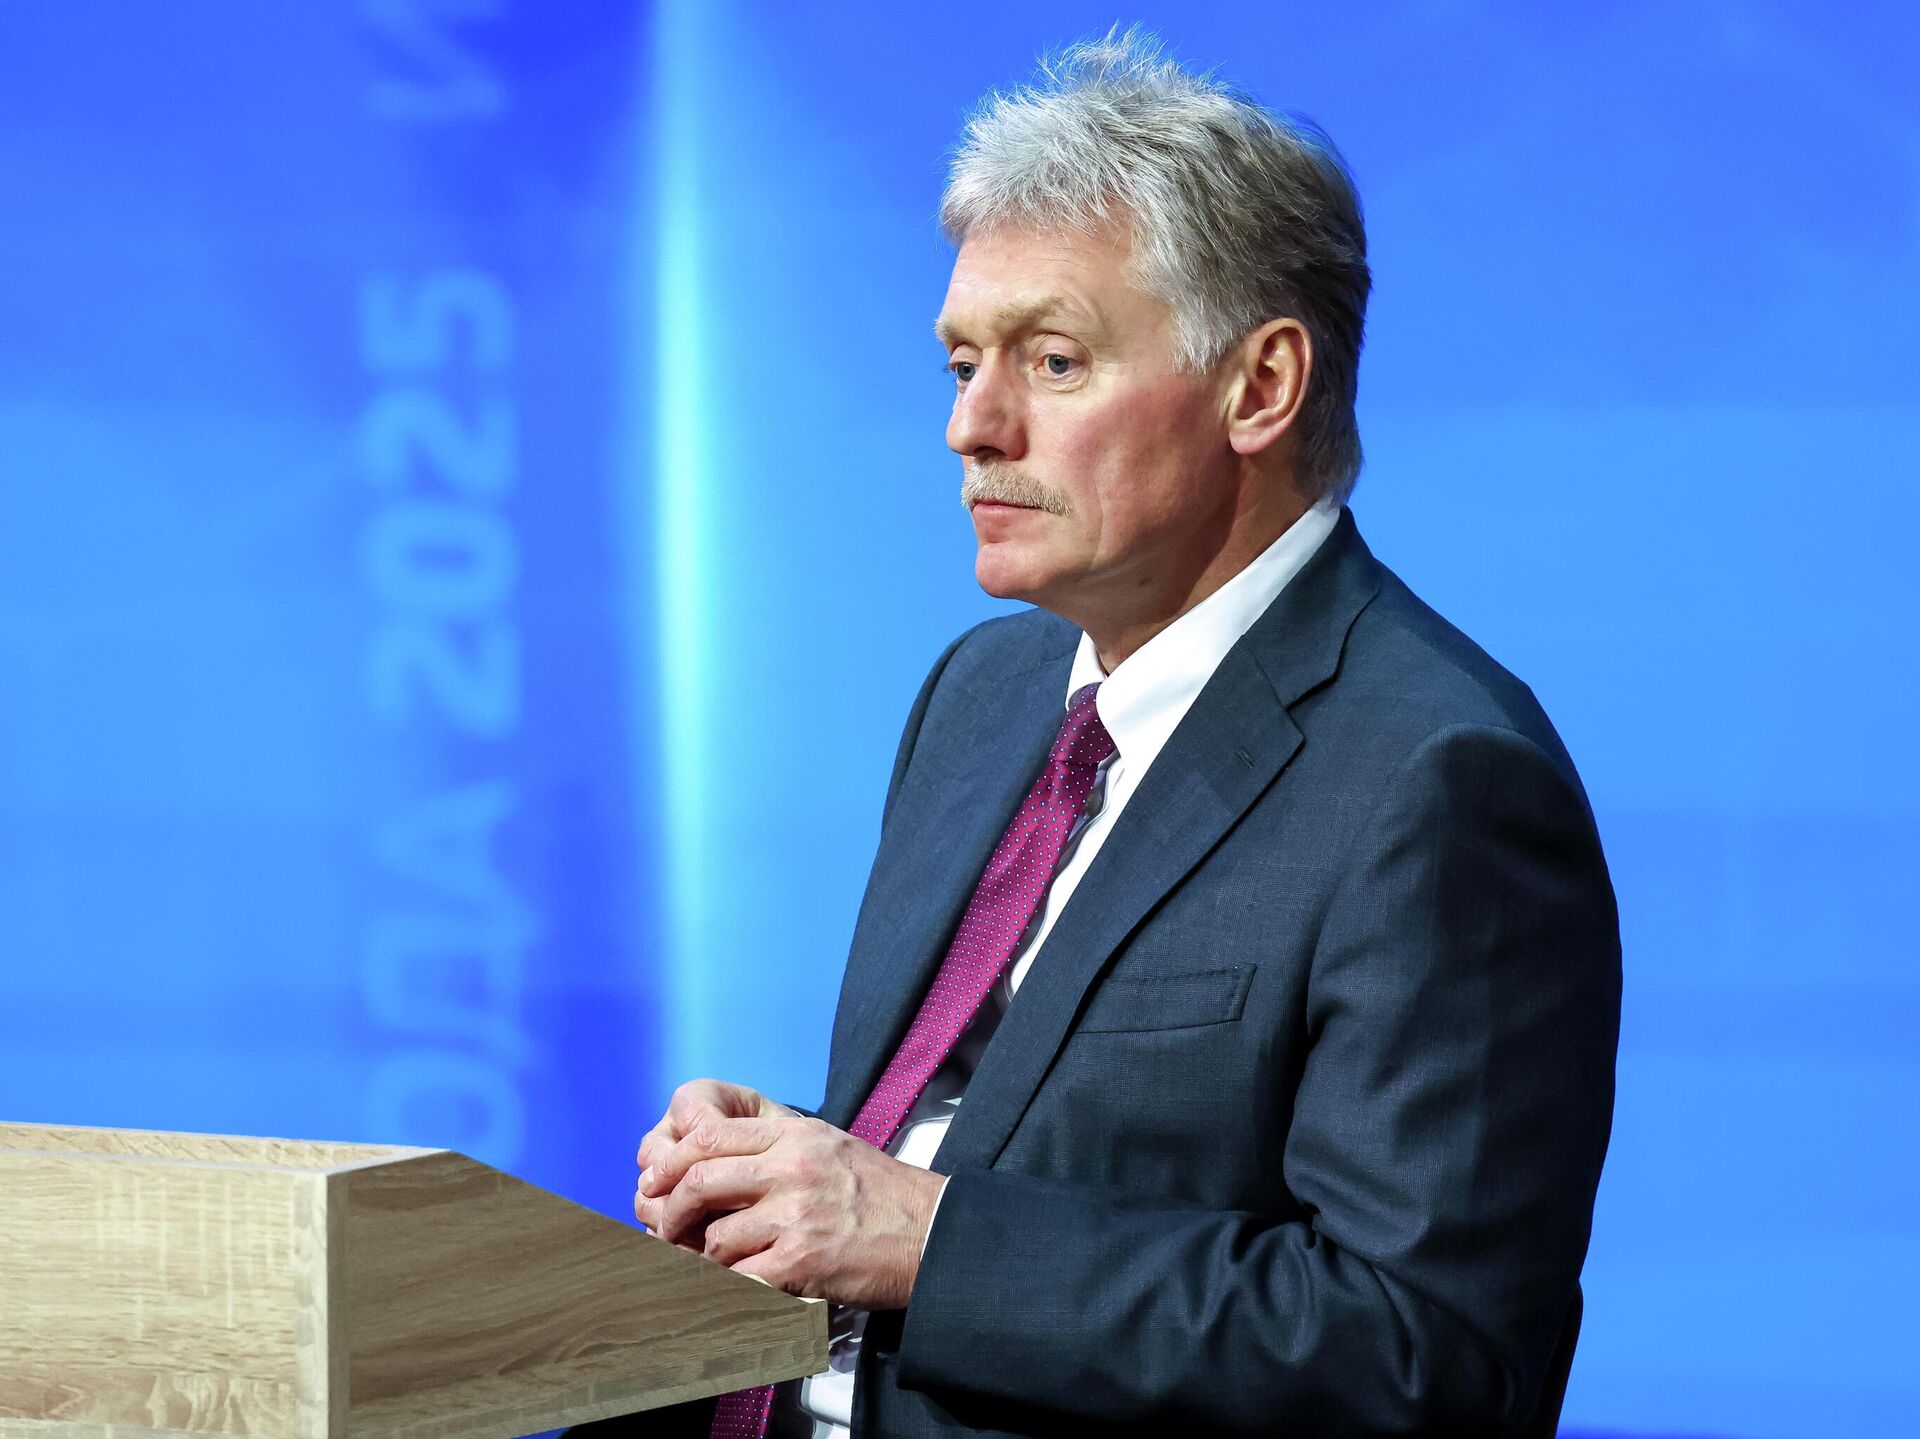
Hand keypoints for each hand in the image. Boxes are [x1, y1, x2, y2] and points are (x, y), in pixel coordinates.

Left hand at [634, 1093, 943, 1309]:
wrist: (930, 1232)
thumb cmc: (881, 1193)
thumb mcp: (829, 1145)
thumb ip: (776, 1144)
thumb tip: (713, 1157)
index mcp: (795, 1135)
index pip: (710, 1136)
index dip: (671, 1162)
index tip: (656, 1182)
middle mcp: (792, 1168)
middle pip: (700, 1180)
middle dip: (672, 1211)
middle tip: (665, 1229)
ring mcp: (796, 1215)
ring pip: (716, 1236)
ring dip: (709, 1258)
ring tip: (721, 1265)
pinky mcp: (802, 1261)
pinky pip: (740, 1278)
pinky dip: (729, 1287)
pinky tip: (737, 1288)